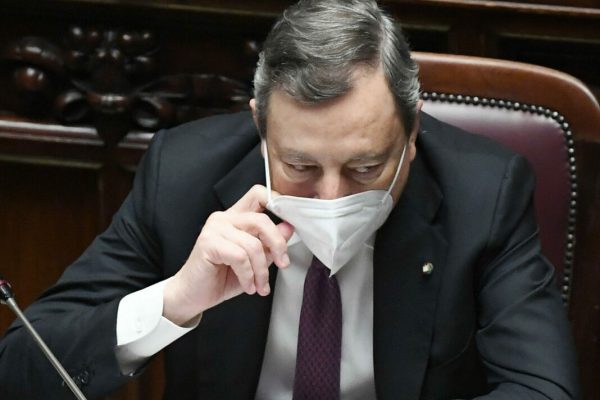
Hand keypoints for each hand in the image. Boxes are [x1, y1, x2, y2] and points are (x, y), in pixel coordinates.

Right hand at [163, 185, 293, 325]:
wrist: (193, 296)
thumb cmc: (220, 278)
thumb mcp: (254, 261)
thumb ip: (269, 243)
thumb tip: (289, 227)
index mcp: (236, 217)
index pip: (259, 195)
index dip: (278, 203)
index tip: (292, 222)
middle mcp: (224, 218)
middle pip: (262, 220)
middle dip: (277, 245)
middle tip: (283, 263)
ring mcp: (215, 228)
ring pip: (253, 244)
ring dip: (261, 271)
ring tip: (260, 286)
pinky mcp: (208, 243)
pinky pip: (240, 257)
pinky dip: (248, 275)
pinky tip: (248, 286)